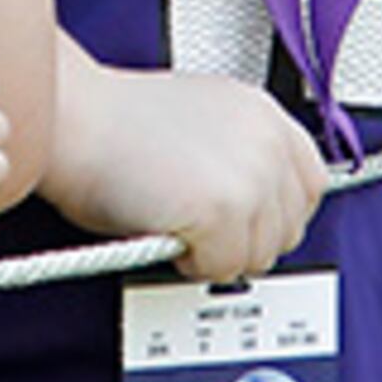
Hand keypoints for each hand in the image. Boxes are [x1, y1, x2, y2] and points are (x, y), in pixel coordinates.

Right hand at [40, 58, 324, 282]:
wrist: (72, 120)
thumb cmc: (114, 125)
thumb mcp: (200, 119)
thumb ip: (238, 153)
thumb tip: (255, 202)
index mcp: (264, 113)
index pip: (309, 185)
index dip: (272, 213)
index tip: (245, 220)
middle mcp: (267, 142)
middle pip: (287, 228)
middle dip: (244, 238)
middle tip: (201, 228)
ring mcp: (250, 178)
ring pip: (258, 255)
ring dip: (217, 253)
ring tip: (178, 226)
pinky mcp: (223, 211)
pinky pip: (222, 267)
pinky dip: (192, 264)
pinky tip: (166, 234)